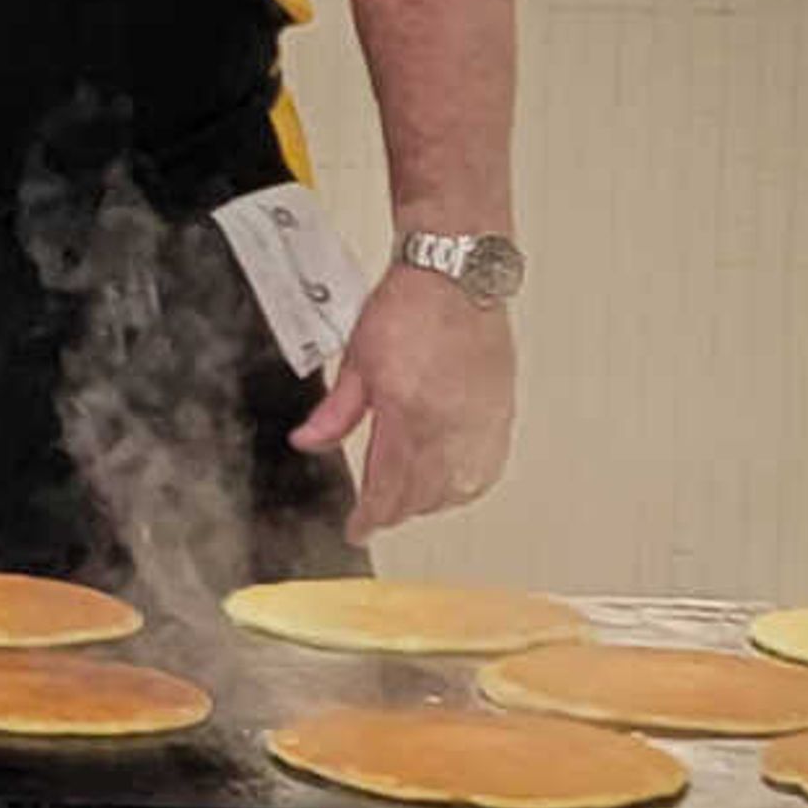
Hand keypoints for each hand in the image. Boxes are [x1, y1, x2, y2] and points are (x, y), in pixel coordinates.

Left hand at [292, 264, 514, 542]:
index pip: (387, 488)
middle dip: (394, 511)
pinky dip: (465, 487)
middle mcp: (449, 426)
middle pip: (422, 496)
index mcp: (408, 413)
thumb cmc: (408, 308)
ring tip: (405, 500)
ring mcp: (481, 423)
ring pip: (457, 491)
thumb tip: (307, 443)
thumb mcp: (356, 360)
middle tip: (374, 513)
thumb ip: (334, 413)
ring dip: (429, 503)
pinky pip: (486, 472)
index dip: (369, 518)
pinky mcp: (501, 415)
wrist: (455, 277)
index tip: (356, 529)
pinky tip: (449, 484)